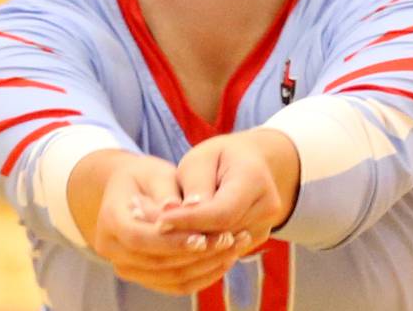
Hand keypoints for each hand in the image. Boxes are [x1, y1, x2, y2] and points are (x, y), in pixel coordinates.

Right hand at [70, 150, 247, 294]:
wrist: (128, 190)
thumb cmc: (146, 176)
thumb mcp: (156, 173)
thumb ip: (167, 193)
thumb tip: (180, 209)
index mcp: (109, 219)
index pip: (139, 238)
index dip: (171, 240)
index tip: (202, 234)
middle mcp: (111, 248)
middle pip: (157, 262)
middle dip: (196, 254)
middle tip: (230, 238)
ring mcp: (126, 266)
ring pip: (170, 278)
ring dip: (205, 266)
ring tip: (235, 246)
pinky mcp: (144, 277)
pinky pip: (176, 284)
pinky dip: (203, 274)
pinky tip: (226, 258)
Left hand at [157, 129, 300, 250]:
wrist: (252, 164)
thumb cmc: (221, 157)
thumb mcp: (203, 158)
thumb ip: (194, 185)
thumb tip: (179, 213)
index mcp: (255, 180)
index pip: (221, 212)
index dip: (189, 221)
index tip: (158, 221)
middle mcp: (267, 208)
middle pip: (219, 234)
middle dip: (182, 235)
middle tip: (145, 228)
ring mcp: (264, 228)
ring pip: (219, 249)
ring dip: (185, 246)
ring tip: (152, 234)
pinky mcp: (253, 243)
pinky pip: (221, 254)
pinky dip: (195, 250)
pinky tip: (170, 242)